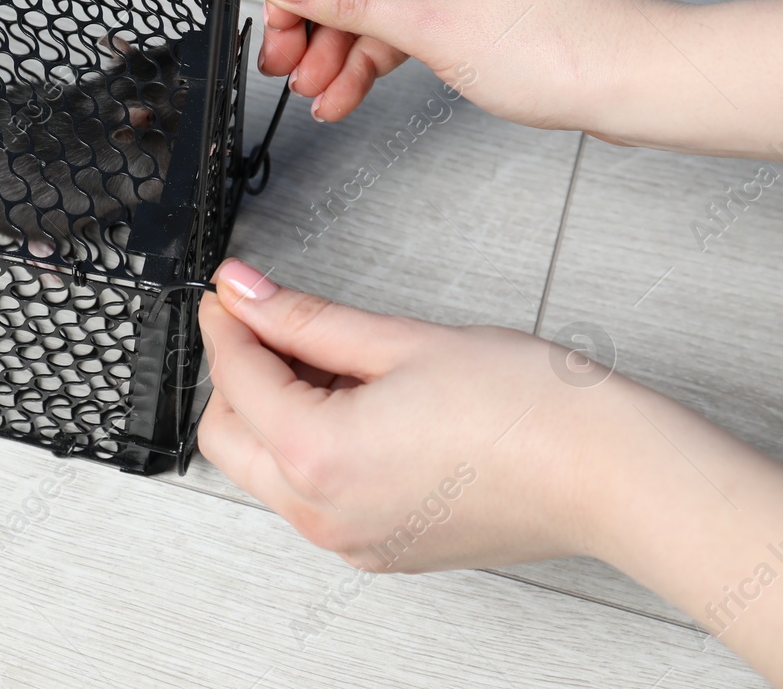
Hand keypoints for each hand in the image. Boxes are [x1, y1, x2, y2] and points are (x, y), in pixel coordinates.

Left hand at [197, 258, 782, 679]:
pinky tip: (358, 406)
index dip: (227, 320)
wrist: (611, 477)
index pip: (233, 377)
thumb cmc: (531, 412)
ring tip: (332, 361)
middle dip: (239, 373)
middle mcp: (322, 513)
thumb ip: (306, 318)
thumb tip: (245, 292)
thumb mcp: (402, 341)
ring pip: (264, 469)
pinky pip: (310, 496)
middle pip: (227, 434)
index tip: (233, 290)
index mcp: (318, 457)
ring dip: (273, 412)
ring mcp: (350, 541)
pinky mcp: (378, 549)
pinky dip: (310, 449)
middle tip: (277, 322)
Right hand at [252, 0, 697, 146]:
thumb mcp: (430, 25)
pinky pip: (403, 19)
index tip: (275, 7)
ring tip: (315, 91)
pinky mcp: (475, 0)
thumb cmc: (562, 45)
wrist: (637, 82)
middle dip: (312, 13)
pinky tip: (346, 93)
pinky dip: (373, 55)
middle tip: (284, 60)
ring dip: (338, 45)